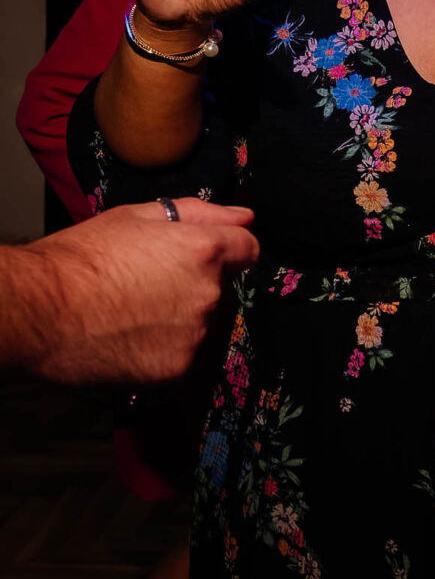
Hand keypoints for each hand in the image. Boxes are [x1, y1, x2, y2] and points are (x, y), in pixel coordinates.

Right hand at [5, 199, 258, 382]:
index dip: (226, 252)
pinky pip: (182, 355)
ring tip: (131, 314)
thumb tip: (244, 217)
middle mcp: (210, 293)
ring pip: (202, 325)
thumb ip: (200, 214)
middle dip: (195, 287)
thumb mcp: (136, 217)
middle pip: (222, 290)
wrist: (38, 311)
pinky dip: (162, 350)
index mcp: (204, 250)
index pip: (248, 250)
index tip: (199, 259)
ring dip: (180, 321)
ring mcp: (196, 333)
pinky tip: (128, 340)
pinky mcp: (177, 367)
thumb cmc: (80, 258)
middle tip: (147, 287)